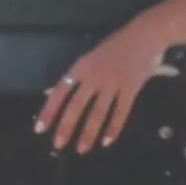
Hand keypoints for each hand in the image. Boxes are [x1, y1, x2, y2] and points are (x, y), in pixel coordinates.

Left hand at [37, 28, 166, 152]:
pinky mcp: (131, 90)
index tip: (40, 128)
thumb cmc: (116, 44)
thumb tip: (61, 93)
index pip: (60, 92)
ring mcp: (113, 84)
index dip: (49, 111)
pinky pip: (121, 112)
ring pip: (98, 113)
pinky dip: (114, 128)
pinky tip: (107, 141)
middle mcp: (94, 77)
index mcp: (81, 67)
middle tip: (58, 144)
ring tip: (81, 149)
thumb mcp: (91, 56)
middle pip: (77, 106)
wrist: (145, 35)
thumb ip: (79, 75)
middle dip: (66, 127)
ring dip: (89, 133)